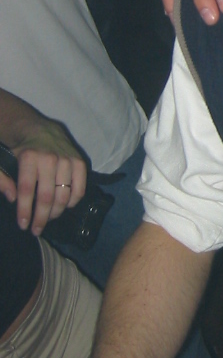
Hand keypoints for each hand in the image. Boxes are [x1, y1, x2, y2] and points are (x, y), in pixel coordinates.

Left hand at [6, 118, 86, 235]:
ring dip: (56, 212)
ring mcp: (67, 160)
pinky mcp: (79, 161)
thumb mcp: (4, 160)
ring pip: (64, 195)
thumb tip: (12, 199)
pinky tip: (64, 206)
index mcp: (29, 157)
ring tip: (48, 219)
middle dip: (41, 218)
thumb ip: (3, 179)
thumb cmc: (20, 149)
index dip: (25, 211)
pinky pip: (80, 189)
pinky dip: (73, 202)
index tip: (23, 225)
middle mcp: (50, 158)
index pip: (27, 190)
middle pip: (47, 196)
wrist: (39, 128)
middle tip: (36, 230)